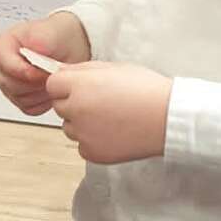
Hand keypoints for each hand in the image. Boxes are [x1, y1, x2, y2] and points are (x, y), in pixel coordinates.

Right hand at [0, 12, 90, 117]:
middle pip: (11, 86)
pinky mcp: (20, 99)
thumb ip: (39, 42)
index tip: (43, 70)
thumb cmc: (56, 37)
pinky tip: (49, 88)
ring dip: (40, 92)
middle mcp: (2, 68)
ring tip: (52, 78)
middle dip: (35, 82)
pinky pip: (29, 109)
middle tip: (51, 73)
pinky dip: (43, 102)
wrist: (68, 47)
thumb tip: (32, 53)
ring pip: (20, 99)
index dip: (26, 71)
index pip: (5, 66)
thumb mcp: (49, 32)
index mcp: (1, 48)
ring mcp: (9, 86)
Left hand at [46, 62, 171, 164]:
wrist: (169, 118)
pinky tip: (113, 132)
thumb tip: (62, 73)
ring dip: (82, 123)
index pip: (52, 85)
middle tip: (101, 102)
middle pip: (60, 107)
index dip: (66, 85)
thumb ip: (84, 70)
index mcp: (80, 85)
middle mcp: (77, 110)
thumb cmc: (147, 90)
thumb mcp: (115, 68)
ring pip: (70, 128)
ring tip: (110, 118)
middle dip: (74, 104)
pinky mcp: (92, 153)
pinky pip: (82, 145)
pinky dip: (93, 140)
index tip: (80, 87)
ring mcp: (83, 134)